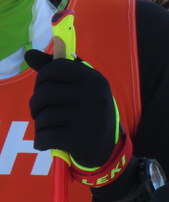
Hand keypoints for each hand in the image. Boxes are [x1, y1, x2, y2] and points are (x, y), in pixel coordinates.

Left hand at [26, 49, 117, 167]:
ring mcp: (88, 117)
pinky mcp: (80, 139)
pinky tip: (47, 142)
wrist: (106, 147)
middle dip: (36, 105)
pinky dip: (40, 141)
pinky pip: (44, 136)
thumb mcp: (78, 87)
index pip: (56, 68)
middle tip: (42, 113)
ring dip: (40, 125)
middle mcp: (93, 95)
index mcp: (94, 79)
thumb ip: (54, 70)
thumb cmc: (87, 111)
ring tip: (50, 128)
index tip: (44, 89)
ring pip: (42, 117)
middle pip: (44, 93)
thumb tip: (29, 53)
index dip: (42, 78)